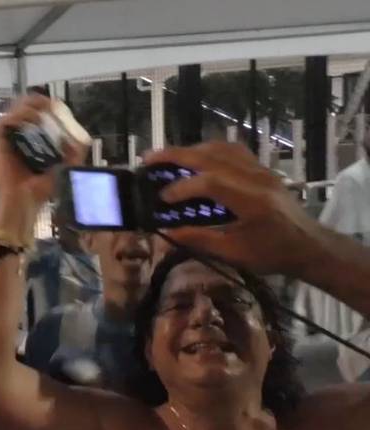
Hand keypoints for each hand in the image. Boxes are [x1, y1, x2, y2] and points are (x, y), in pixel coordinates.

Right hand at [0, 95, 87, 204]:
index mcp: (33, 141)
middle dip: (37, 101)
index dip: (47, 105)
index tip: (57, 105)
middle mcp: (19, 137)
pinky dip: (16, 116)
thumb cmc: (41, 189)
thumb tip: (81, 137)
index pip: (37, 113)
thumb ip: (75, 153)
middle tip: (48, 104)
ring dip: (26, 106)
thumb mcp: (66, 167)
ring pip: (12, 110)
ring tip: (40, 111)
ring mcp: (8, 140)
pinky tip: (30, 120)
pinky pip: (2, 122)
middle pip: (23, 106)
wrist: (25, 202)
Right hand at [143, 142, 314, 275]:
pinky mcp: (262, 169)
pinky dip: (209, 150)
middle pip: (212, 156)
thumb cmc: (271, 254)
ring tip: (167, 158)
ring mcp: (261, 170)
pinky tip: (195, 158)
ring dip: (191, 150)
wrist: (308, 245)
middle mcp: (256, 178)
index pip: (210, 182)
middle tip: (148, 159)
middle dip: (177, 155)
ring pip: (222, 148)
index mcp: (252, 201)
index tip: (161, 198)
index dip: (182, 187)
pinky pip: (232, 151)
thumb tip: (166, 231)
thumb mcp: (234, 253)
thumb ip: (199, 239)